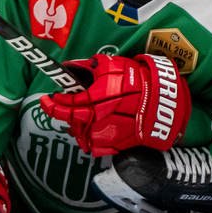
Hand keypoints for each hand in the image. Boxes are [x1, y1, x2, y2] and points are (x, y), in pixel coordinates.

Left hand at [37, 53, 190, 156]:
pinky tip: (95, 126)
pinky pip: (95, 145)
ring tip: (82, 115)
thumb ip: (88, 66)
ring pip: (81, 135)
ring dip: (77, 126)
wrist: (165, 103)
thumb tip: (69, 67)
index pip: (67, 105)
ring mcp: (108, 135)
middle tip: (61, 106)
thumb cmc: (140, 81)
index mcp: (98, 99)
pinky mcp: (116, 145)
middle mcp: (100, 119)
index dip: (52, 103)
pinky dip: (92, 136)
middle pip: (71, 121)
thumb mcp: (113, 66)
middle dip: (63, 113)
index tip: (46, 99)